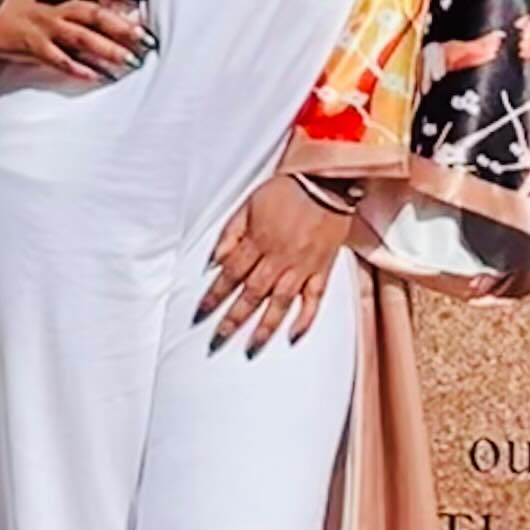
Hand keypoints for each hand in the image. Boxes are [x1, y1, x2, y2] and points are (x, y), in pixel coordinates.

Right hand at [0, 0, 148, 87]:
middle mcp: (55, 4)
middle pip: (95, 13)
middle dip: (121, 25)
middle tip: (144, 36)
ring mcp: (44, 25)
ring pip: (82, 36)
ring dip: (107, 48)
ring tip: (128, 60)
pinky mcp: (30, 43)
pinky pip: (57, 58)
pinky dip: (76, 67)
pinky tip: (93, 76)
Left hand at [198, 175, 351, 351]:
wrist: (327, 182)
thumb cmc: (287, 190)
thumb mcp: (248, 204)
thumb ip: (230, 234)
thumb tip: (214, 260)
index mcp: (258, 241)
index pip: (230, 275)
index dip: (214, 296)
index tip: (201, 314)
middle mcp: (278, 258)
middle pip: (251, 294)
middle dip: (232, 319)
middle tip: (218, 340)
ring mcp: (302, 266)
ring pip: (280, 302)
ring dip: (264, 326)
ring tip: (251, 347)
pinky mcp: (322, 269)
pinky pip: (315, 298)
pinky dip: (305, 318)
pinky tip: (294, 335)